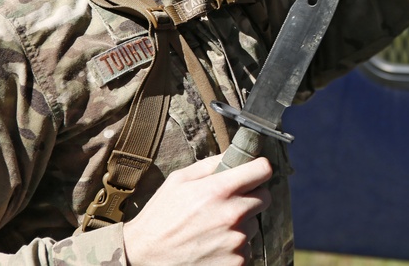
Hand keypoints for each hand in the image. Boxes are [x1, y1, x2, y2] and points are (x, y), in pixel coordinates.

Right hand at [122, 154, 272, 265]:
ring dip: (242, 224)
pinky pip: (246, 248)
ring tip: (214, 228)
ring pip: (254, 225)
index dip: (259, 169)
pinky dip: (234, 247)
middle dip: (251, 197)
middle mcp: (233, 214)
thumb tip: (235, 153)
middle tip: (229, 203)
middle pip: (264, 198)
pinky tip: (213, 245)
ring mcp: (236, 241)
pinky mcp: (236, 262)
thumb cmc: (160, 215)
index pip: (263, 170)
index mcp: (220, 189)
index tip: (254, 173)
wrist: (144, 255)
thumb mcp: (179, 180)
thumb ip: (211, 164)